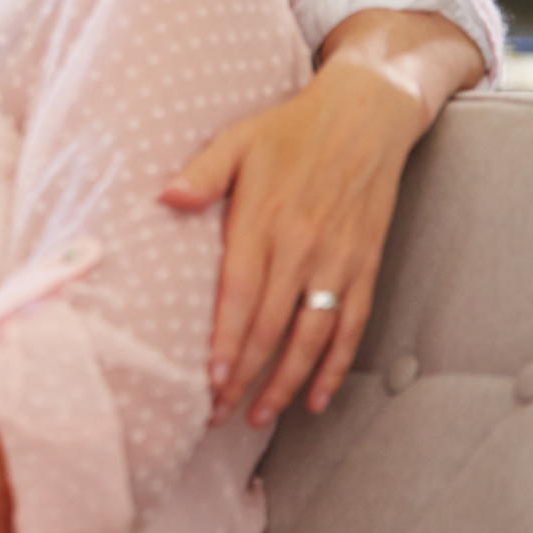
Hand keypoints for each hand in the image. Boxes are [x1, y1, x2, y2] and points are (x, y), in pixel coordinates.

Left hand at [162, 9, 483, 427]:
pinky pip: (352, 327)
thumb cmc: (289, 130)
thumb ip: (203, 173)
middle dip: (244, 375)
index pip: (242, 295)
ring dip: (286, 382)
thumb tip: (166, 196)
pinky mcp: (365, 266)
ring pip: (312, 337)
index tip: (210, 379)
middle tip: (218, 415)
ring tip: (260, 417)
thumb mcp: (237, 140)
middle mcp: (304, 248)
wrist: (366, 115)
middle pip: (271, 327)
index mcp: (265, 221)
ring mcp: (339, 261)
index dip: (227, 340)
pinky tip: (316, 398)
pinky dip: (336, 366)